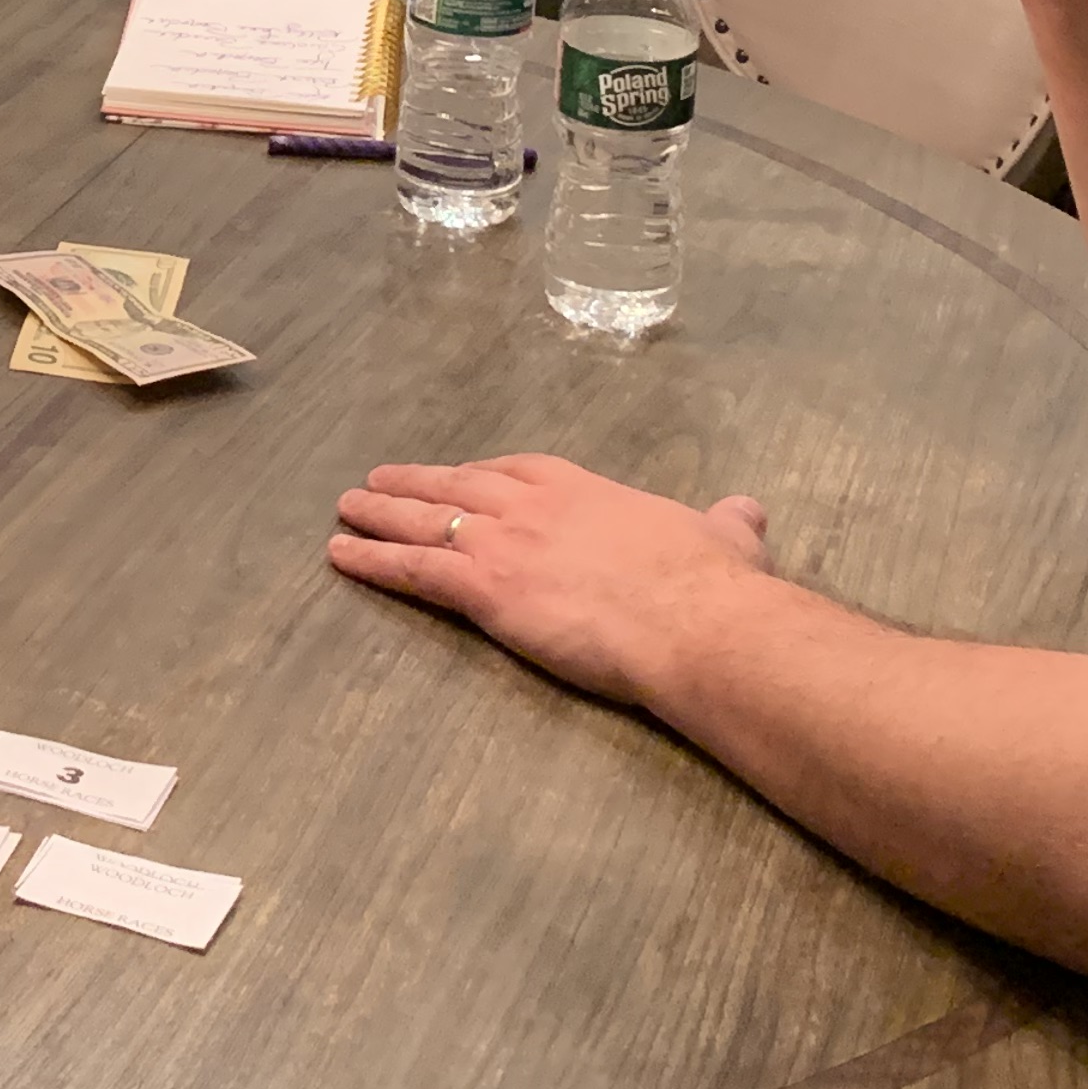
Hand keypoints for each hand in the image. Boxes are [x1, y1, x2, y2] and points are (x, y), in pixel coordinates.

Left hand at [329, 455, 771, 712]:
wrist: (692, 618)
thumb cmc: (711, 585)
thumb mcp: (725, 538)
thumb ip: (725, 522)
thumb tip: (746, 511)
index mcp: (583, 489)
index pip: (516, 470)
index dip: (480, 474)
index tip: (458, 475)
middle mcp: (533, 505)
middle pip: (458, 486)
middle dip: (415, 483)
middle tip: (376, 481)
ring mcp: (504, 542)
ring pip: (424, 520)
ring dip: (379, 514)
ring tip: (345, 509)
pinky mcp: (484, 588)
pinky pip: (414, 569)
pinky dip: (372, 560)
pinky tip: (341, 556)